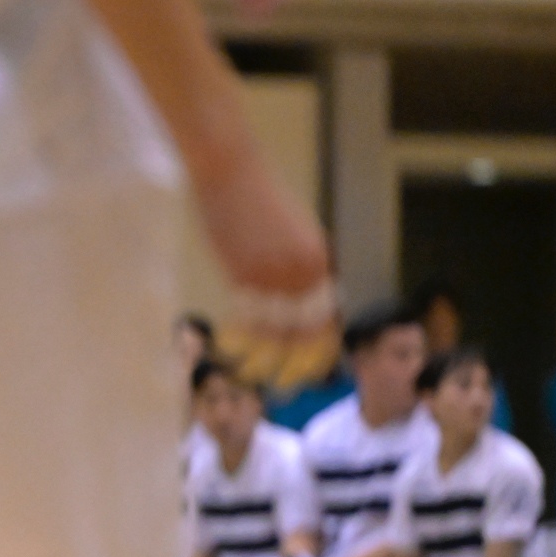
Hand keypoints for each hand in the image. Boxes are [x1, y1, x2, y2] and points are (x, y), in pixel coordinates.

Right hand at [190, 147, 338, 391]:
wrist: (229, 170)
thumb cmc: (259, 195)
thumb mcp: (295, 231)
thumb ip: (301, 265)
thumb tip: (300, 301)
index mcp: (319, 259)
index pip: (326, 318)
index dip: (320, 349)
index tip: (312, 369)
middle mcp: (300, 272)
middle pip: (303, 331)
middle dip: (296, 364)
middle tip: (286, 386)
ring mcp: (269, 273)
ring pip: (271, 331)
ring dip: (263, 359)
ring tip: (254, 377)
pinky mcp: (239, 272)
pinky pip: (244, 316)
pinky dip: (239, 336)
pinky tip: (230, 348)